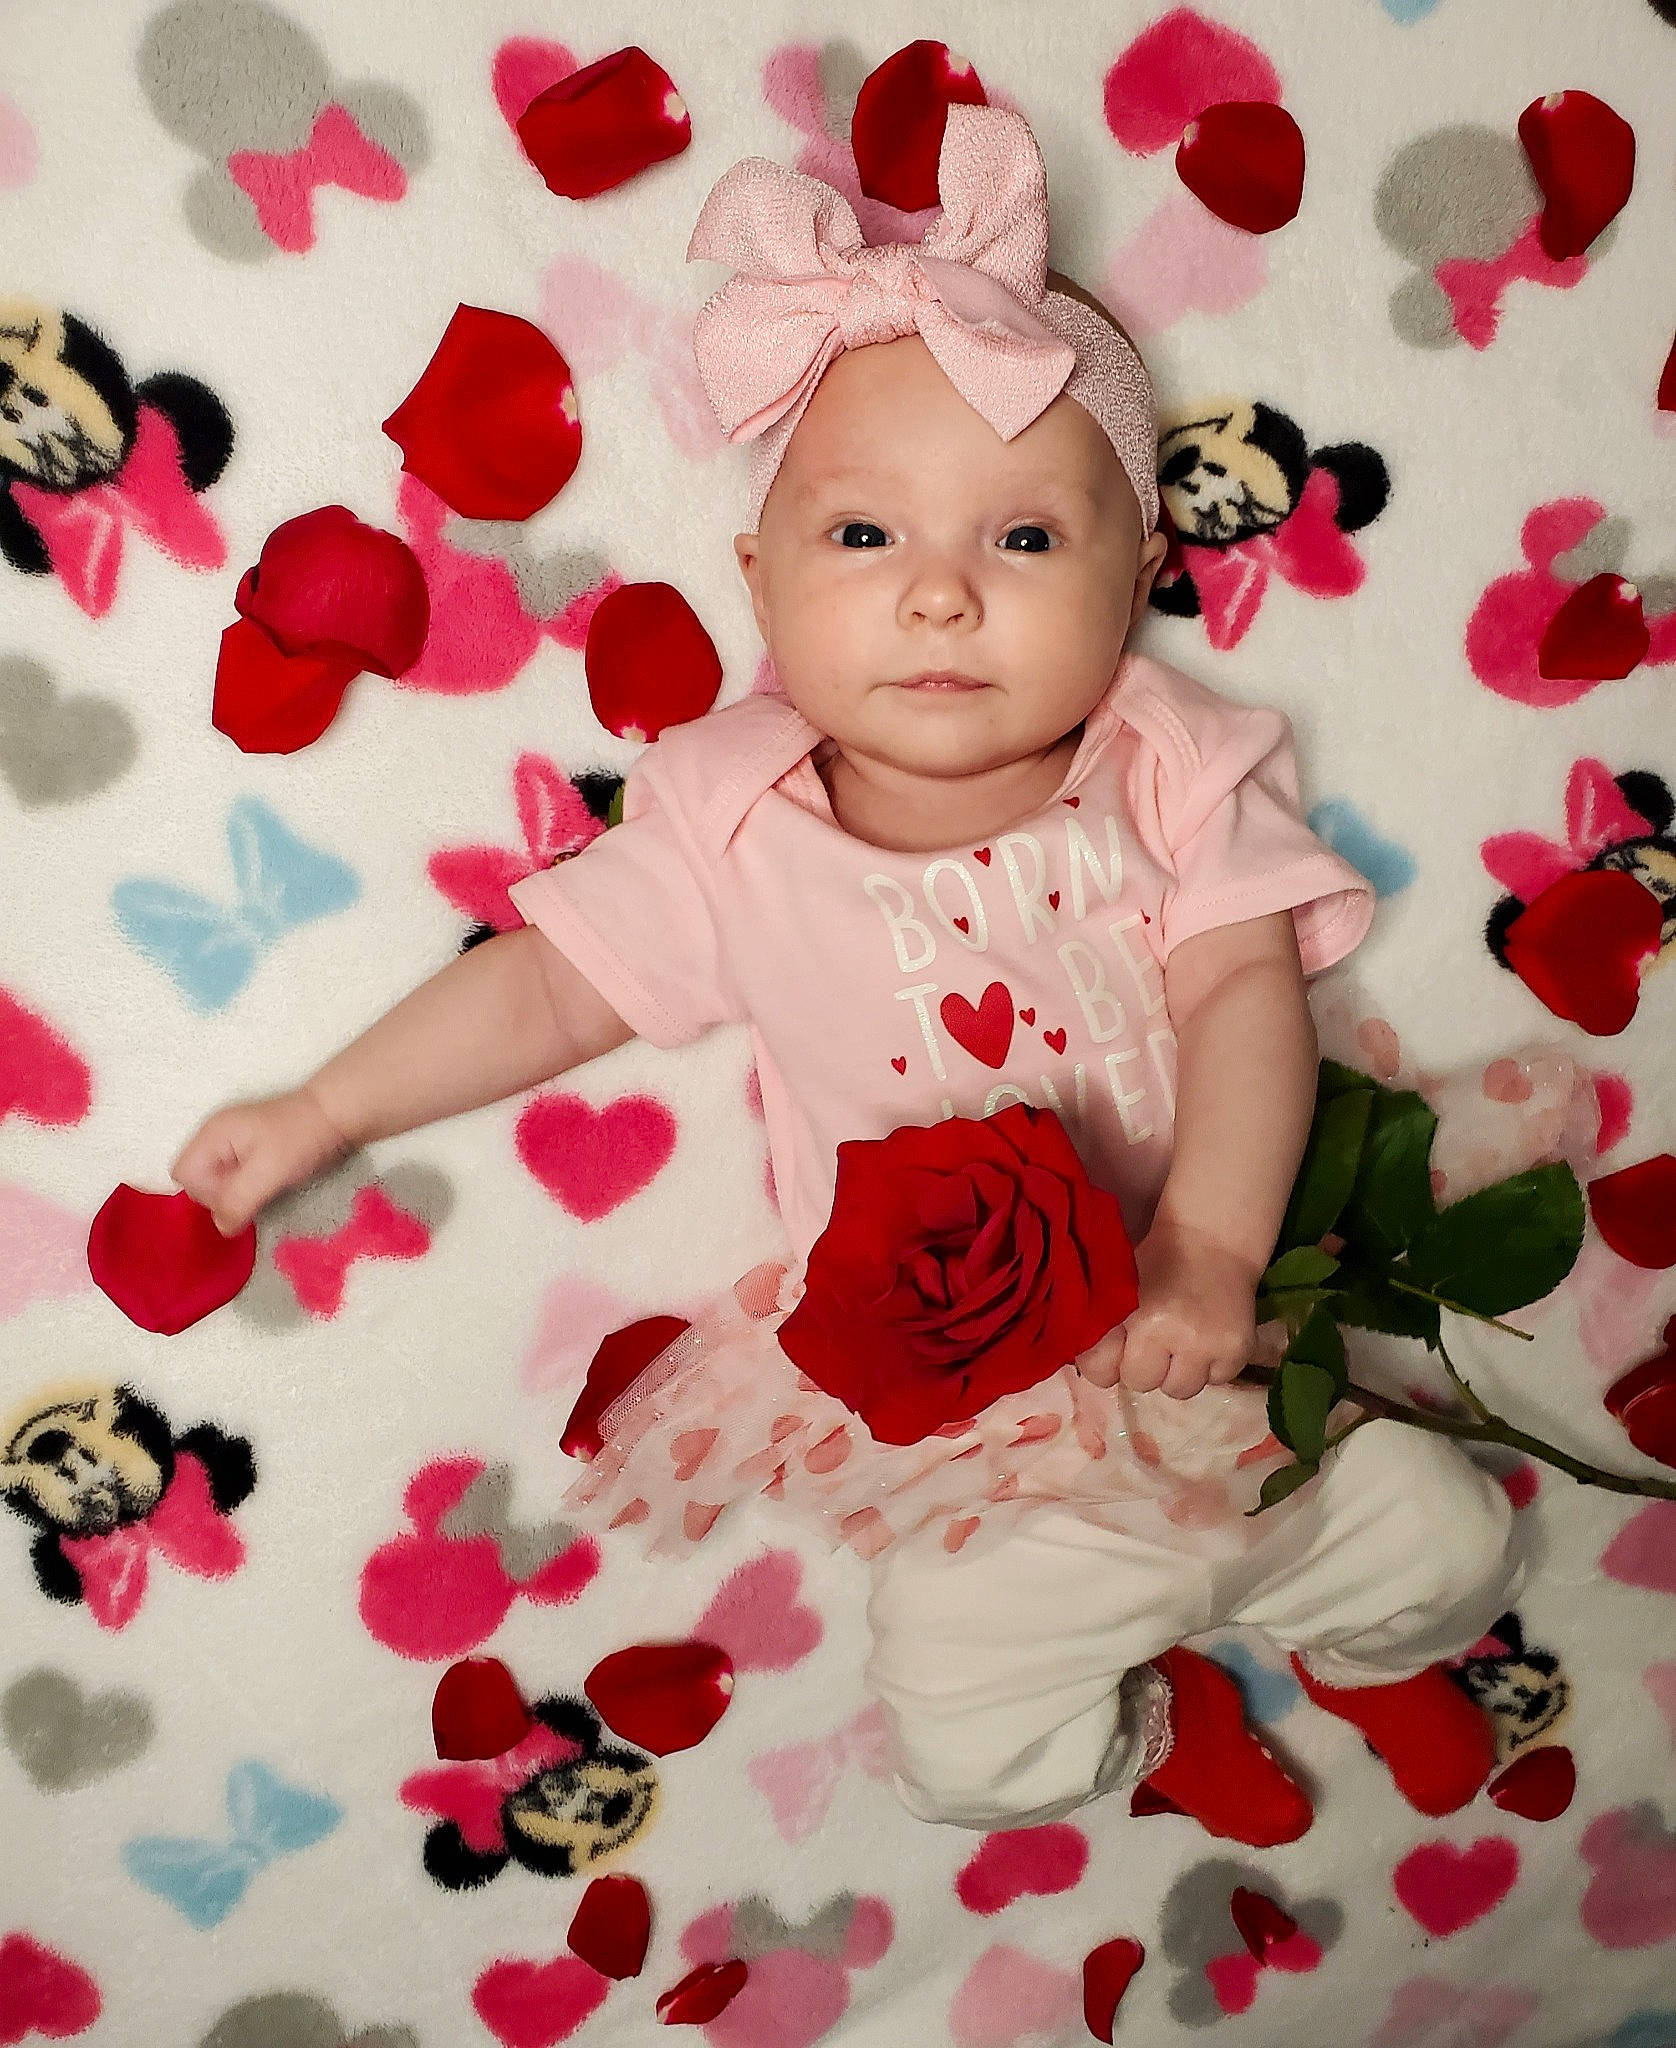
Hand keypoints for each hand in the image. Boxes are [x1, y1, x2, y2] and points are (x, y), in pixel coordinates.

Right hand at [169, 1086, 351, 1235]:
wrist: (335, 1115)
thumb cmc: (300, 1138)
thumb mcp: (268, 1172)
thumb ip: (238, 1200)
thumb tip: (222, 1228)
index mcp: (211, 1135)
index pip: (183, 1175)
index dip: (204, 1193)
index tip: (237, 1194)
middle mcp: (214, 1137)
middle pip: (196, 1181)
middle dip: (220, 1195)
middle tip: (255, 1191)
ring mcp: (230, 1144)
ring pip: (215, 1183)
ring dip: (235, 1194)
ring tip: (264, 1186)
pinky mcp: (246, 1154)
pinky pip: (232, 1179)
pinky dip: (246, 1188)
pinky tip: (267, 1184)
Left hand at [1074, 1218, 1259, 1401]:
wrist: (1213, 1240)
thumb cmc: (1157, 1261)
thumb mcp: (1119, 1285)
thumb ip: (1102, 1328)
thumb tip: (1094, 1371)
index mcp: (1131, 1313)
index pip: (1100, 1370)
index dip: (1106, 1362)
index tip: (1117, 1348)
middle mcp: (1169, 1332)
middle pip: (1141, 1383)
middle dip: (1144, 1366)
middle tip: (1153, 1341)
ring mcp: (1207, 1345)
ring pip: (1179, 1390)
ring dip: (1178, 1372)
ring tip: (1182, 1343)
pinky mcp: (1238, 1351)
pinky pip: (1216, 1381)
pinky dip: (1210, 1367)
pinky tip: (1208, 1339)